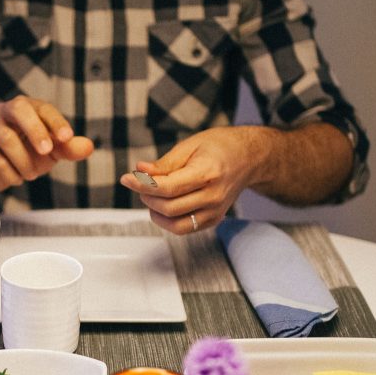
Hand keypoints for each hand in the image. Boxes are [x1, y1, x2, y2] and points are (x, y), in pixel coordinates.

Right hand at [0, 96, 93, 192]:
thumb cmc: (28, 153)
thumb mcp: (52, 151)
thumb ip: (69, 148)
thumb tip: (88, 146)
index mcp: (27, 108)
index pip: (43, 108)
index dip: (55, 121)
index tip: (67, 137)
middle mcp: (5, 112)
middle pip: (19, 108)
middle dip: (35, 130)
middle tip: (47, 152)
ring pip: (5, 137)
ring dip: (24, 161)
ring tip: (31, 175)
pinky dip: (10, 173)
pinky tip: (16, 178)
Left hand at [119, 127, 267, 234]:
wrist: (248, 158)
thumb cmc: (220, 147)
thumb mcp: (190, 146)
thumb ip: (164, 163)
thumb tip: (139, 172)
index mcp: (207, 173)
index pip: (168, 188)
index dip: (142, 185)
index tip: (127, 179)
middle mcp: (213, 196)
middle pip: (168, 208)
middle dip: (147, 197)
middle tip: (140, 184)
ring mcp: (215, 211)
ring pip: (175, 225)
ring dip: (155, 212)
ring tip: (152, 196)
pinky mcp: (214, 220)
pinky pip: (185, 228)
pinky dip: (168, 220)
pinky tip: (164, 205)